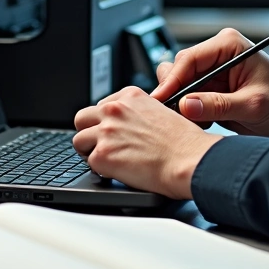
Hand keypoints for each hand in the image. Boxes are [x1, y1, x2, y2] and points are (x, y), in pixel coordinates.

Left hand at [72, 87, 221, 198]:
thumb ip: (138, 114)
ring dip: (91, 152)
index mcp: (129, 96)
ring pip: (79, 140)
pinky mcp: (102, 155)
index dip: (104, 122)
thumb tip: (128, 126)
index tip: (111, 132)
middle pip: (82, 118)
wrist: (188, 159)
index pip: (101, 106)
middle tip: (101, 146)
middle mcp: (114, 110)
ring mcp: (106, 131)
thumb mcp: (161, 111)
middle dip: (89, 132)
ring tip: (108, 161)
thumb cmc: (184, 142)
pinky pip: (89, 163)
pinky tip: (116, 172)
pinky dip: (101, 170)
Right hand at [151, 28, 268, 137]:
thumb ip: (220, 105)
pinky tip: (200, 122)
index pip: (189, 59)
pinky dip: (188, 111)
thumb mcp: (254, 105)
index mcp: (229, 45)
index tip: (161, 99)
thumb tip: (188, 105)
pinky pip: (188, 97)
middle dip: (175, 93)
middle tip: (174, 115)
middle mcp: (218, 54)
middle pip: (179, 69)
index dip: (172, 80)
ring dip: (181, 103)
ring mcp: (213, 72)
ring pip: (180, 83)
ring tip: (194, 121)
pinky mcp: (211, 88)